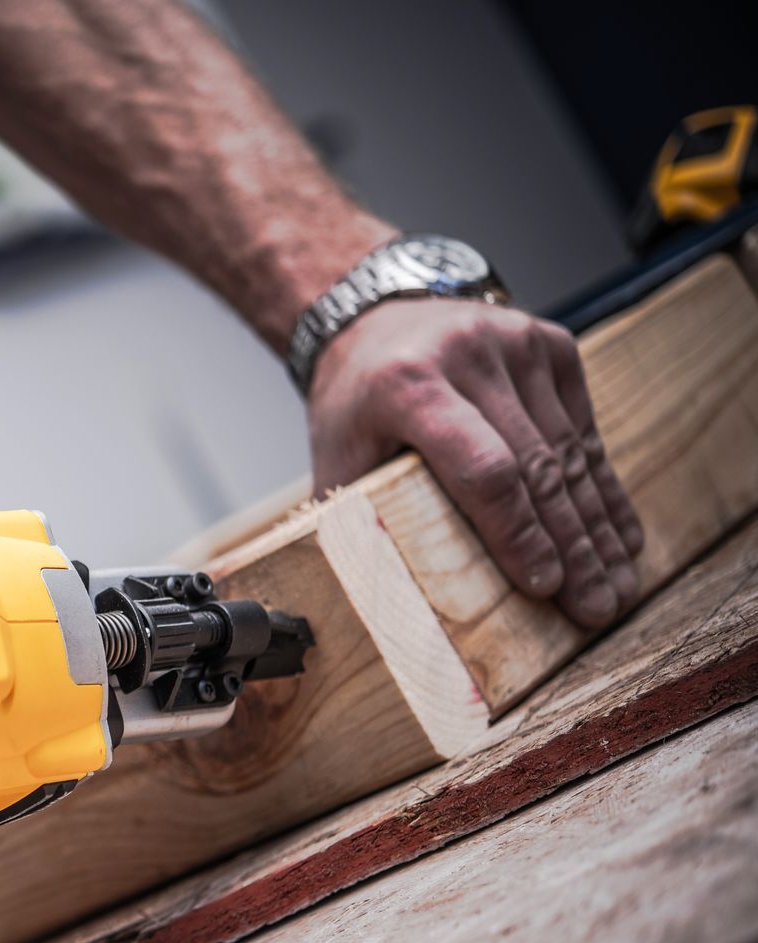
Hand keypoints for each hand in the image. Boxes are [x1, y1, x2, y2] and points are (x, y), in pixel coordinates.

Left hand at [307, 300, 643, 627]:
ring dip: (597, 528)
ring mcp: (517, 343)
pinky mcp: (552, 344)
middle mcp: (469, 355)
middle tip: (594, 610)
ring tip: (614, 589)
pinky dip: (602, 488)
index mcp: (407, 387)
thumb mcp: (336, 459)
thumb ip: (357, 520)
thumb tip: (386, 605)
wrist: (372, 317)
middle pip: (537, 467)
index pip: (481, 468)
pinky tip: (620, 538)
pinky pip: (584, 430)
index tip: (542, 586)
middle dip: (571, 548)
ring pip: (570, 453)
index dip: (516, 532)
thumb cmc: (355, 404)